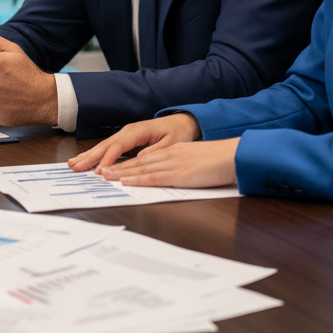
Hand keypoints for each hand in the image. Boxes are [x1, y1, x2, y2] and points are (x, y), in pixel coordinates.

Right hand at [67, 113, 202, 171]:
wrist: (181, 121)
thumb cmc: (178, 132)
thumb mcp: (172, 143)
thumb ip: (157, 150)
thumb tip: (141, 158)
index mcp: (139, 131)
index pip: (119, 146)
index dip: (108, 159)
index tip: (100, 171)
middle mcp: (129, 131)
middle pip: (106, 145)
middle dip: (90, 157)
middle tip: (75, 167)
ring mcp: (125, 134)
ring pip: (104, 146)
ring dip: (88, 155)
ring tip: (73, 164)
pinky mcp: (125, 139)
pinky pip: (108, 147)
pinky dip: (95, 154)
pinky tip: (84, 160)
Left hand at [99, 137, 239, 188]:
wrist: (233, 155)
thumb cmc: (220, 160)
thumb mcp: (197, 160)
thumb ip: (183, 166)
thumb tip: (176, 174)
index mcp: (174, 151)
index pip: (145, 158)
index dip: (126, 163)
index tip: (111, 167)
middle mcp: (169, 155)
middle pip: (138, 162)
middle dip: (117, 166)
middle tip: (99, 171)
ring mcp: (173, 164)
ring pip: (141, 168)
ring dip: (121, 173)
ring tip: (105, 176)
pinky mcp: (179, 174)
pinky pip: (153, 177)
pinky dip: (137, 179)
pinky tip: (125, 181)